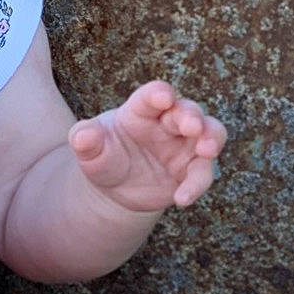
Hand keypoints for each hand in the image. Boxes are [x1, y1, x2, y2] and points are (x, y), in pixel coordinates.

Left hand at [69, 82, 225, 213]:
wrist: (115, 189)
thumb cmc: (103, 157)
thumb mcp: (90, 150)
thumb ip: (85, 140)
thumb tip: (81, 136)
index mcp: (141, 110)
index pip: (152, 95)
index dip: (159, 94)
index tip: (163, 97)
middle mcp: (168, 122)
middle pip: (187, 110)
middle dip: (192, 115)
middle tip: (192, 125)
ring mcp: (184, 144)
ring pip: (210, 133)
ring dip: (212, 137)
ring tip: (207, 149)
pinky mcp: (192, 169)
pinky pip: (202, 173)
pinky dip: (197, 184)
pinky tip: (182, 198)